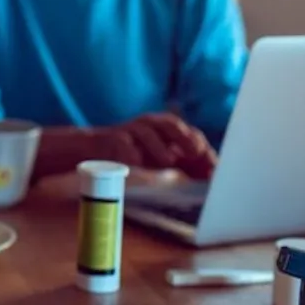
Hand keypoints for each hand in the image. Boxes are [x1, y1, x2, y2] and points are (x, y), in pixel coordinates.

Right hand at [91, 113, 217, 179]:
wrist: (91, 151)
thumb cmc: (130, 158)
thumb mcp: (159, 162)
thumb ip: (183, 168)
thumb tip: (210, 180)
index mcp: (165, 132)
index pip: (190, 134)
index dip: (202, 148)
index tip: (213, 167)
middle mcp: (149, 126)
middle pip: (171, 124)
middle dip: (185, 137)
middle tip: (196, 153)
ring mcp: (130, 130)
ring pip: (147, 130)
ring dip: (159, 145)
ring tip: (169, 160)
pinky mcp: (111, 138)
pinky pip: (122, 142)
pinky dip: (130, 152)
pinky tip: (136, 163)